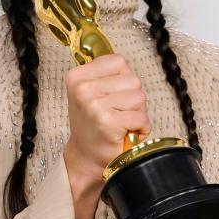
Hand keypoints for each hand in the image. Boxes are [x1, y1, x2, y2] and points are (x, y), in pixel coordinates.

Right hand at [63, 54, 150, 187]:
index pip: (119, 61)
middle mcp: (83, 88)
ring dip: (137, 113)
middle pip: (133, 79)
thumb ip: (107, 75)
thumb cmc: (92, 123)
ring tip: (121, 122)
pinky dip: (140, 127)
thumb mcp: (91, 92)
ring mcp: (94, 104)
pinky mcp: (107, 121)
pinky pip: (141, 117)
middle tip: (118, 112)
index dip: (124, 78)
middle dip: (133, 97)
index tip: (112, 94)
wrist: (85, 157)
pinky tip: (126, 132)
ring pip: (139, 97)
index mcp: (77, 76)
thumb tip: (125, 64)